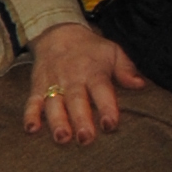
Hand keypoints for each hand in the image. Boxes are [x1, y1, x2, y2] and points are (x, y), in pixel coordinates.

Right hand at [25, 17, 145, 143]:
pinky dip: (30, 115)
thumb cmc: (90, 48)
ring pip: (54, 104)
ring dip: (57, 121)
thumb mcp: (112, 52)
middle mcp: (72, 78)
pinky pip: (32, 102)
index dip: (106, 107)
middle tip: (85, 139)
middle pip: (76, 101)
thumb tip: (140, 85)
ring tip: (62, 138)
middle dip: (80, 120)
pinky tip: (31, 129)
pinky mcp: (37, 87)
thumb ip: (126, 69)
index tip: (109, 125)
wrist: (58, 33)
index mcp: (94, 71)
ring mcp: (53, 83)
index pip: (101, 90)